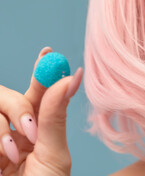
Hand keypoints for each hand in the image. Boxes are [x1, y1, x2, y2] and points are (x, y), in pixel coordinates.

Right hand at [0, 47, 81, 175]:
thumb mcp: (54, 155)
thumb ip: (56, 116)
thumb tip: (72, 75)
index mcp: (39, 127)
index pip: (40, 92)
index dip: (43, 70)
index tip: (49, 51)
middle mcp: (14, 128)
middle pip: (8, 95)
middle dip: (18, 109)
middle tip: (29, 133)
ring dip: (0, 131)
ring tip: (12, 158)